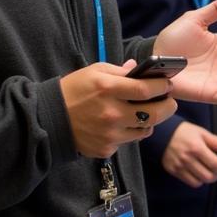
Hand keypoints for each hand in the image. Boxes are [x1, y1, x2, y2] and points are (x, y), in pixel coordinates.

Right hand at [60, 60, 177, 158]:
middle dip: (168, 107)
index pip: (147, 89)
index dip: (163, 87)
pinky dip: (129, 133)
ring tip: (145, 113)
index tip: (168, 84)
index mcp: (108, 89)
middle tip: (169, 102)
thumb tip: (141, 68)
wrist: (47, 119)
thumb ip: (121, 71)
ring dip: (149, 121)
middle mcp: (111, 113)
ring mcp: (109, 134)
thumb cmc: (73, 90)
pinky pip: (128, 141)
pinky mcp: (106, 148)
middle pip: (154, 114)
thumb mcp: (95, 71)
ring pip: (145, 130)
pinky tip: (121, 125)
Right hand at [161, 121, 216, 186]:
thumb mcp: (203, 133)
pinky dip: (198, 180)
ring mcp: (179, 166)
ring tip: (209, 171)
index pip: (215, 164)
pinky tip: (199, 173)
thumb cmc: (186, 132)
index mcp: (197, 148)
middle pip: (208, 176)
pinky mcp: (173, 171)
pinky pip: (190, 182)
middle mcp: (188, 159)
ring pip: (200, 181)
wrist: (163, 134)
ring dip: (208, 178)